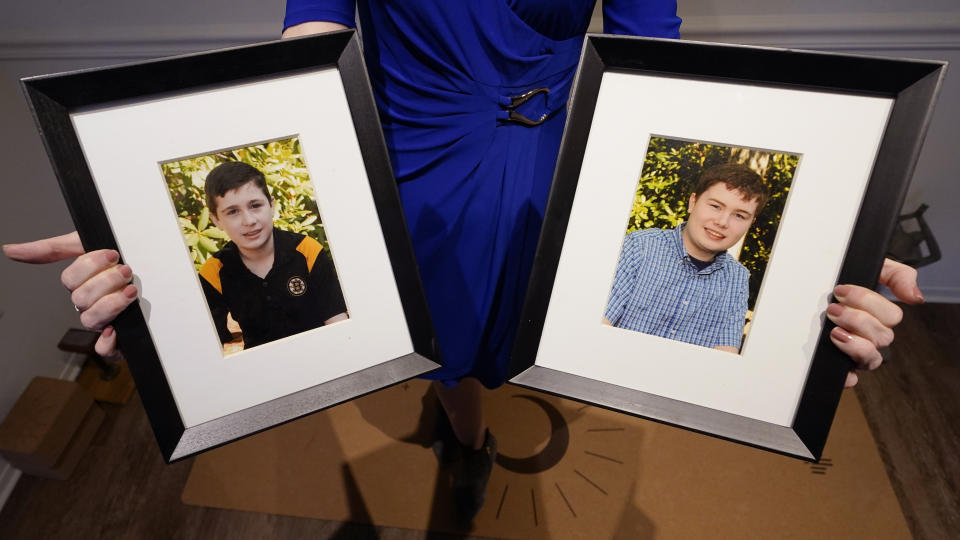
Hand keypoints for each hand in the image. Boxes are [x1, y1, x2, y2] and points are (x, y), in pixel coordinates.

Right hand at [3, 231, 135, 359]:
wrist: (162, 270)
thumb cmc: (122, 259)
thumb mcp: (88, 244)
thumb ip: (51, 248)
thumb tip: (9, 249)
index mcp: (81, 285)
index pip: (70, 280)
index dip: (89, 266)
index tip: (112, 253)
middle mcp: (89, 306)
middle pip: (80, 299)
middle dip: (106, 282)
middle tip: (127, 271)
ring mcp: (104, 323)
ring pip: (91, 320)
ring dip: (111, 304)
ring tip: (132, 290)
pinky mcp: (120, 340)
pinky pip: (105, 351)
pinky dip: (108, 342)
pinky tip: (117, 328)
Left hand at [827, 258, 922, 386]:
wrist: (799, 295)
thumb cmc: (837, 285)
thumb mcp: (869, 270)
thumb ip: (897, 275)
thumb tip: (916, 297)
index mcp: (879, 316)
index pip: (892, 316)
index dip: (869, 302)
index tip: (841, 291)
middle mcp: (871, 337)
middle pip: (883, 337)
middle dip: (857, 320)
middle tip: (833, 310)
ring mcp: (857, 355)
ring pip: (872, 359)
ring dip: (854, 343)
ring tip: (832, 330)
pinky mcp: (840, 369)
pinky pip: (850, 379)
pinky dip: (845, 374)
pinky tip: (834, 357)